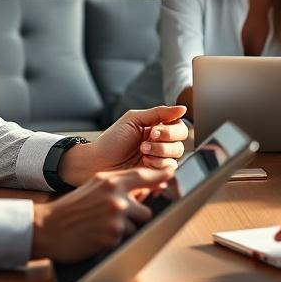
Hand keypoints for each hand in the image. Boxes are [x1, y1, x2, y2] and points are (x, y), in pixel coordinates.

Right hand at [31, 167, 171, 262]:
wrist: (47, 228)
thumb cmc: (71, 208)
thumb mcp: (94, 186)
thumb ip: (118, 184)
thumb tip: (144, 188)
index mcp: (111, 182)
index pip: (143, 176)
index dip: (160, 176)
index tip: (172, 175)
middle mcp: (116, 198)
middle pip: (146, 209)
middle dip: (136, 217)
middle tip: (116, 219)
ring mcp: (116, 218)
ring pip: (138, 226)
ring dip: (127, 230)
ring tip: (104, 228)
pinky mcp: (113, 236)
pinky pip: (127, 239)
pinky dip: (116, 240)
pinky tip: (99, 236)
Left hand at [60, 105, 187, 185]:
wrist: (98, 163)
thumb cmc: (112, 140)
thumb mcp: (133, 120)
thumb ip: (159, 113)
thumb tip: (182, 108)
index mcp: (157, 127)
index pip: (178, 125)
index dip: (170, 129)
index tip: (154, 131)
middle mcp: (161, 142)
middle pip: (181, 140)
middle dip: (164, 142)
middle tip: (144, 144)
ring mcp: (159, 158)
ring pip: (176, 155)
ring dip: (159, 153)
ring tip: (142, 152)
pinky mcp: (156, 173)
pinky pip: (169, 168)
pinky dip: (158, 164)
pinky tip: (144, 163)